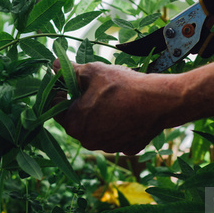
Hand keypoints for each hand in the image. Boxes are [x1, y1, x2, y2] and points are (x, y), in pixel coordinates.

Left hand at [52, 61, 183, 155]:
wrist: (159, 101)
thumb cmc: (122, 86)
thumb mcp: (92, 72)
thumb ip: (70, 71)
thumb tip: (53, 65)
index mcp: (74, 125)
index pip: (57, 108)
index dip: (61, 92)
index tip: (70, 82)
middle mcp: (88, 141)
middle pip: (78, 120)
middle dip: (82, 104)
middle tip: (95, 87)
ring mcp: (109, 147)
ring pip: (99, 127)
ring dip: (101, 114)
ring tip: (114, 97)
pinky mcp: (128, 148)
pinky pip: (118, 133)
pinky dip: (120, 123)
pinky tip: (129, 110)